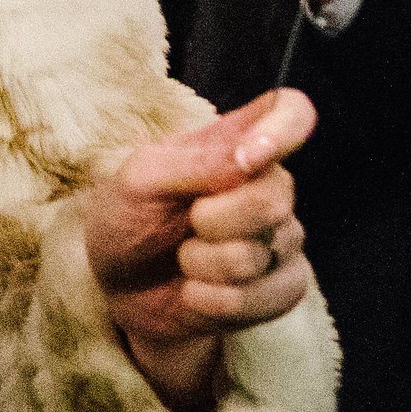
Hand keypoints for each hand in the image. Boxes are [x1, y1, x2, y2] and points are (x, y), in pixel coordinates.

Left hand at [87, 91, 316, 411]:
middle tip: (186, 224)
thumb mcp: (138, 181)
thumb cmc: (128, 219)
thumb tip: (254, 155)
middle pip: (275, 197)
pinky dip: (213, 301)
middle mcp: (268, 186)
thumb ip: (195, 163)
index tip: (249, 154)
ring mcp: (282, 239)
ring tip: (184, 259)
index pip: (290, 111)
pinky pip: (263, 298)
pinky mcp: (283, 287)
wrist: (121, 289)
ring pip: (259, 255)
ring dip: (203, 265)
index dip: (283, 127)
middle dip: (214, 220)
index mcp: (237, 143)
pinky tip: (196, 292)